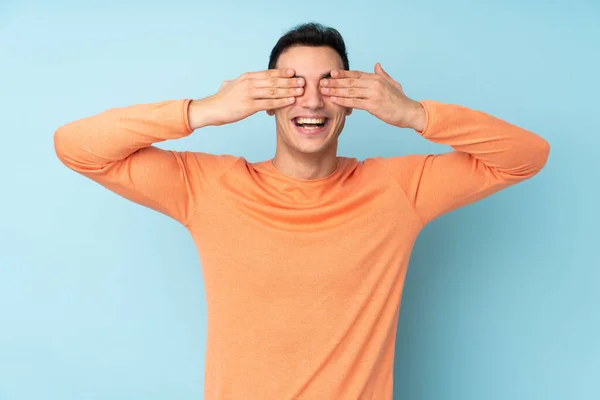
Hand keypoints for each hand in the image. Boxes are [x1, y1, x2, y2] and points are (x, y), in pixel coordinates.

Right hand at [189, 69, 304, 128]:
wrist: (210, 109)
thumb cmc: (220, 100)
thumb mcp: (229, 86)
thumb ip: (235, 83)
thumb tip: (232, 82)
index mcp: (246, 77)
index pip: (268, 73)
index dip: (282, 72)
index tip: (293, 72)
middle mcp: (249, 83)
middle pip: (273, 81)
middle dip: (289, 81)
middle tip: (303, 81)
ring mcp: (249, 94)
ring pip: (273, 91)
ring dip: (289, 90)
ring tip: (301, 91)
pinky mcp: (249, 106)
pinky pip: (269, 103)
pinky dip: (281, 102)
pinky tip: (291, 101)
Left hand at [319, 63, 425, 130]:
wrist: (409, 112)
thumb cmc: (400, 100)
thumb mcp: (392, 83)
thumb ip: (383, 74)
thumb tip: (377, 64)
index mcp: (377, 78)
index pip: (356, 74)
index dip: (342, 74)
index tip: (330, 73)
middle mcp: (374, 84)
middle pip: (350, 82)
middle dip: (334, 82)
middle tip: (321, 82)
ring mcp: (374, 94)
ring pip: (350, 91)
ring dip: (335, 91)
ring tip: (324, 91)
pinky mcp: (373, 105)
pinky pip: (354, 102)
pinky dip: (343, 101)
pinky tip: (334, 100)